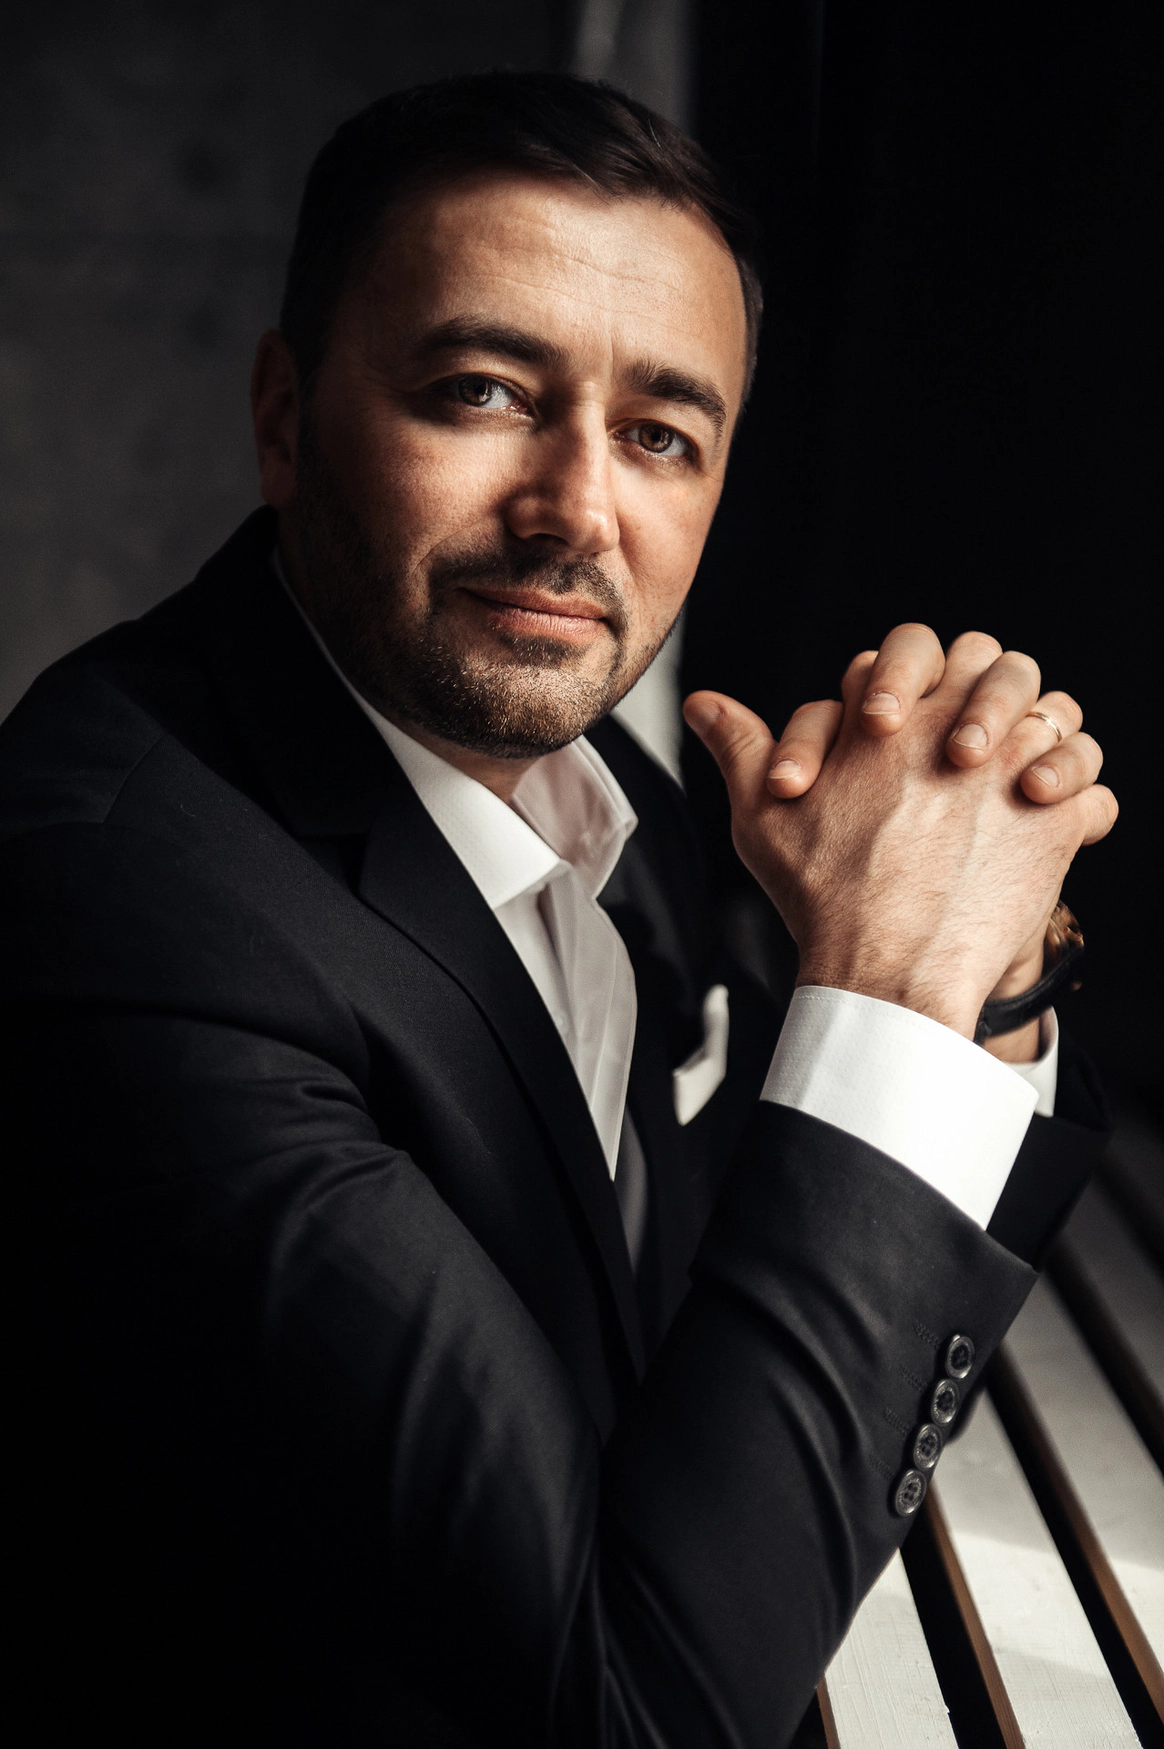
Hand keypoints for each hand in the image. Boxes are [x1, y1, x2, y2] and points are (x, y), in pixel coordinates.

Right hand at [684, 631, 1116, 1037]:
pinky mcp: (1058, 819)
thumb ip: (739, 747)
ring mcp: (1015, 766)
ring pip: (1056, 711)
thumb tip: (702, 703)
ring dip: (1044, 734)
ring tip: (1021, 773)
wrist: (890, 970)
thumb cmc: (825, 898)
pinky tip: (1048, 821)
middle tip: (967, 739)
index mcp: (889, 716)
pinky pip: (1093, 786)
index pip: (911, 652)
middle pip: (994, 662)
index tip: (888, 728)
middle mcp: (957, 725)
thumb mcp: (762, 816)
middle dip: (985, 688)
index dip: (899, 683)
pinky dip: (1079, 798)